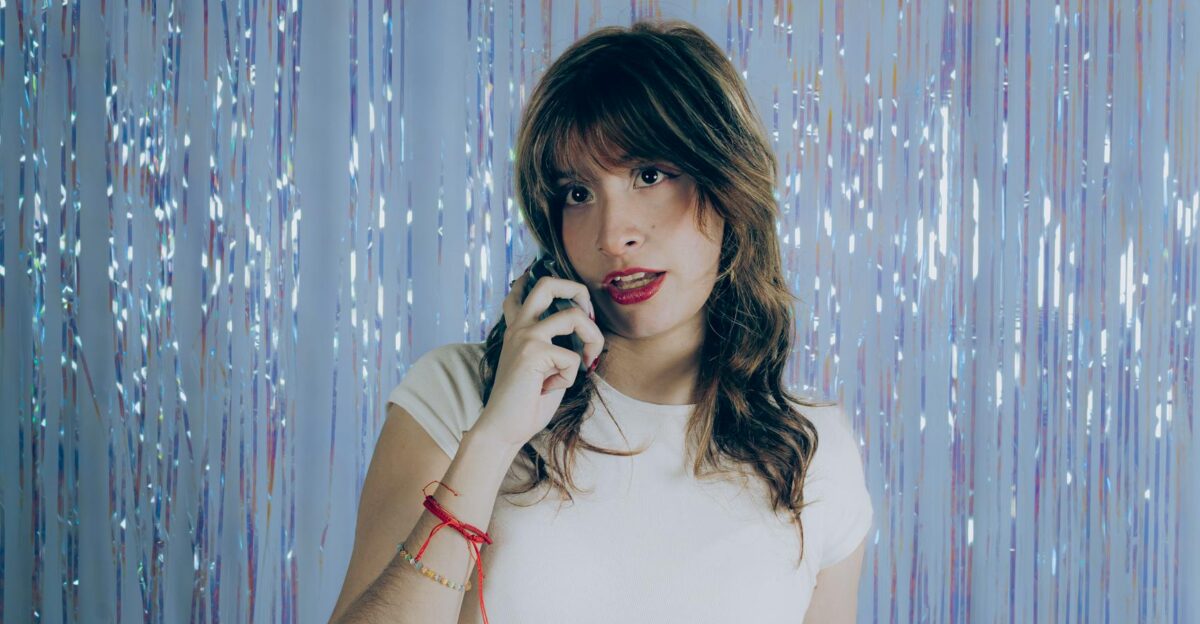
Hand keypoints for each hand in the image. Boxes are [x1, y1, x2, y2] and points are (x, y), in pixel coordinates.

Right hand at [471, 271, 604, 448]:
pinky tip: (552, 388)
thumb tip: (584, 326)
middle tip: (589, 315)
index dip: (543, 281)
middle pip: (548, 283)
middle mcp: (519, 326)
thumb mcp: (542, 366)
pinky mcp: (533, 352)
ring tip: (588, 360)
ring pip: (575, 316)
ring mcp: (525, 336)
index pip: (522, 290)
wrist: (503, 428)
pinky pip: (573, 357)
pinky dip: (571, 376)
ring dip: (594, 339)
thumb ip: (554, 344)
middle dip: (578, 291)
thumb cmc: (526, 403)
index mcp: (518, 328)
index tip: (563, 291)